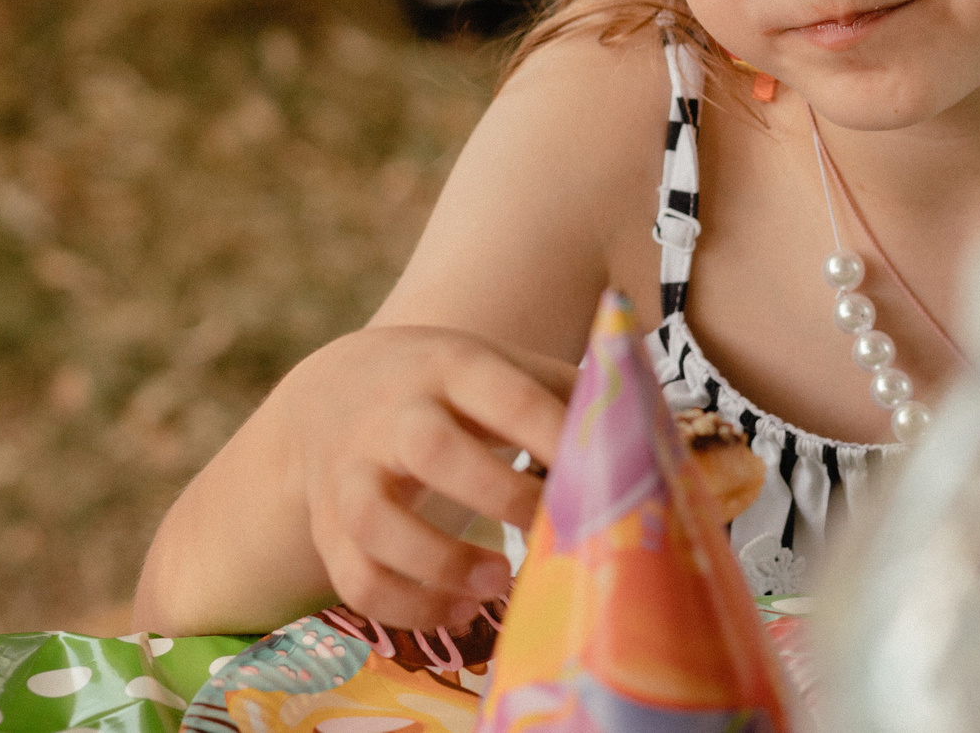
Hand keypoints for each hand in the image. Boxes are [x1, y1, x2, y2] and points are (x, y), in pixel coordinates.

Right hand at [289, 326, 572, 629]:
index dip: (553, 434)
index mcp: (451, 366)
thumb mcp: (496, 366)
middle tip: (546, 531)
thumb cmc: (446, 388)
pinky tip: (458, 613)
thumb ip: (564, 394)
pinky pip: (355, 578)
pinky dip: (407, 608)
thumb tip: (651, 434)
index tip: (601, 474)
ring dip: (440, 563)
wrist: (331, 394)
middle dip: (498, 496)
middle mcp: (393, 414)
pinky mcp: (329, 527)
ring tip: (497, 582)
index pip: (504, 394)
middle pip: (430, 450)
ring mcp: (352, 471)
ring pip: (376, 522)